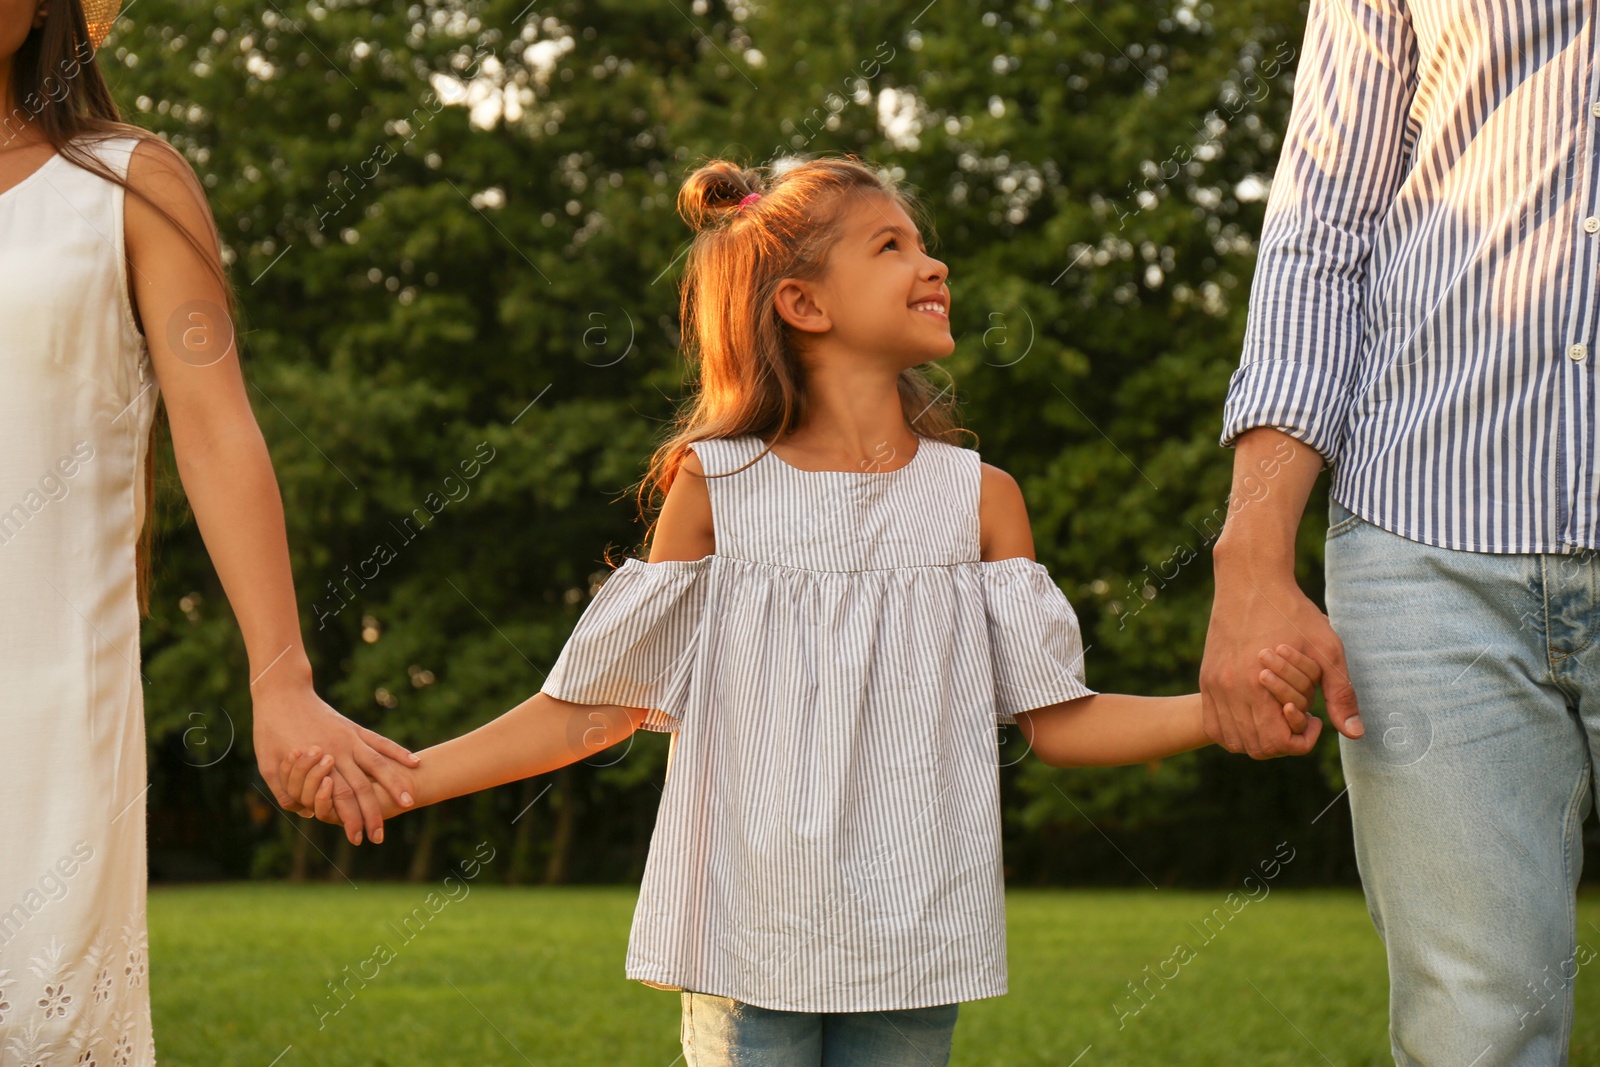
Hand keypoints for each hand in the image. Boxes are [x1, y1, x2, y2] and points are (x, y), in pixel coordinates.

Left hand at [253, 680, 417, 844]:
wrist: (281, 691)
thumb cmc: (269, 729)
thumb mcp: (266, 764)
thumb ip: (283, 789)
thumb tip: (300, 811)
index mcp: (317, 763)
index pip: (340, 798)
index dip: (350, 820)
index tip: (359, 838)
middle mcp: (339, 752)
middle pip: (363, 787)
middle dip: (373, 814)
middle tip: (380, 835)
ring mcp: (350, 738)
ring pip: (378, 765)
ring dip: (395, 785)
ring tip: (409, 801)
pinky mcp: (354, 728)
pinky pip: (380, 742)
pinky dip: (398, 752)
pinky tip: (414, 762)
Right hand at [1200, 567, 1361, 758]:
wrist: (1251, 583)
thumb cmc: (1293, 613)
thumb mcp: (1327, 650)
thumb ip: (1340, 694)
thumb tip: (1354, 733)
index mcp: (1258, 686)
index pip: (1276, 742)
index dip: (1301, 740)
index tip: (1314, 717)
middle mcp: (1229, 691)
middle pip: (1255, 747)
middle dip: (1282, 742)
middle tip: (1297, 716)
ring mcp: (1214, 686)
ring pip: (1231, 740)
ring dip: (1257, 739)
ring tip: (1276, 716)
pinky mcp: (1207, 679)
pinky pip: (1213, 724)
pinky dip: (1234, 730)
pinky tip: (1255, 713)